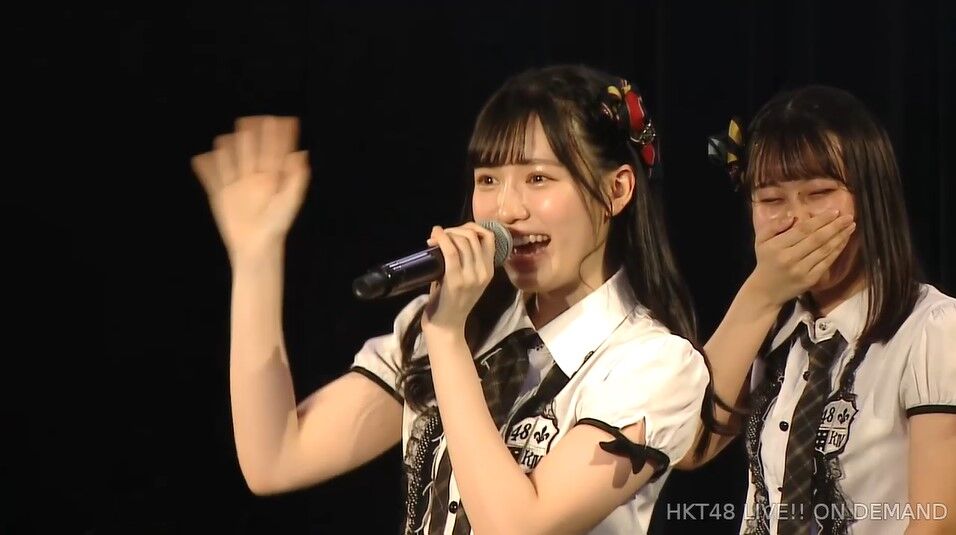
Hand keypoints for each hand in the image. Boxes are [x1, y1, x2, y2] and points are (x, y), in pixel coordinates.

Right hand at [191, 116, 309, 263]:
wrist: (256, 248)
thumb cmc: (277, 226)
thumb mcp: (290, 201)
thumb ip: (297, 179)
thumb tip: (302, 154)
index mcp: (273, 178)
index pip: (275, 151)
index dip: (277, 136)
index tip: (278, 119)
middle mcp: (254, 178)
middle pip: (252, 152)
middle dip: (252, 136)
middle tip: (251, 120)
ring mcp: (237, 186)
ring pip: (231, 161)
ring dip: (229, 150)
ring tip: (225, 138)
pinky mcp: (221, 196)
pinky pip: (212, 180)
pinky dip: (205, 170)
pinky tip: (200, 159)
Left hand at [420, 223, 496, 332]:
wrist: (446, 326)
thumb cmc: (451, 302)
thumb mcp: (466, 279)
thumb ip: (465, 260)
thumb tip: (451, 238)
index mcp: (489, 271)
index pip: (489, 238)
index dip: (473, 227)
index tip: (457, 230)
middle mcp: (484, 272)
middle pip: (474, 236)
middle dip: (456, 229)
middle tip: (441, 235)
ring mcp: (472, 276)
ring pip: (463, 241)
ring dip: (447, 233)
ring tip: (436, 237)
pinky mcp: (456, 280)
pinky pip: (451, 252)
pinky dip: (442, 239)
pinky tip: (434, 235)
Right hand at [749, 210, 855, 304]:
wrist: (765, 291)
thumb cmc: (765, 262)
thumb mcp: (761, 241)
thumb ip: (774, 226)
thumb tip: (793, 216)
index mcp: (777, 246)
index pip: (803, 230)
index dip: (820, 220)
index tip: (834, 211)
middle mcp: (790, 258)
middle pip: (817, 239)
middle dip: (835, 226)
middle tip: (848, 217)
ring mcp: (801, 270)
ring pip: (824, 250)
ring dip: (840, 237)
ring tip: (850, 227)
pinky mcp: (810, 279)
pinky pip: (826, 262)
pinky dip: (837, 251)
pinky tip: (843, 241)